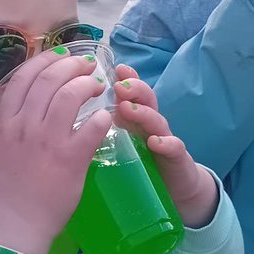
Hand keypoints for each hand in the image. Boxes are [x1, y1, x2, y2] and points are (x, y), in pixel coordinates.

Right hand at [0, 50, 111, 253]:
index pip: (23, 79)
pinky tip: (107, 117)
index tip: (61, 56)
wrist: (18, 225)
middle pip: (49, 81)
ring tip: (98, 85)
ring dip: (87, 85)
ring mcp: (48, 142)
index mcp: (6, 125)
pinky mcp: (71, 159)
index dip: (44, 61)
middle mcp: (25, 128)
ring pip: (69, 97)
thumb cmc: (4, 194)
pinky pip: (90, 128)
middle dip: (71, 66)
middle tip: (87, 66)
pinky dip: (101, 118)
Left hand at [114, 65, 217, 228]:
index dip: (126, 78)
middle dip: (134, 89)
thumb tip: (76, 110)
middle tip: (118, 86)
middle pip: (146, 99)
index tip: (116, 69)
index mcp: (136, 117)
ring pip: (158, 120)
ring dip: (144, 112)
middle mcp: (151, 123)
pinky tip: (155, 143)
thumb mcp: (124, 138)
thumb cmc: (144, 159)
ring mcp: (166, 139)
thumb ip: (107, 123)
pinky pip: (174, 149)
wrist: (176, 184)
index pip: (132, 92)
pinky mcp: (177, 159)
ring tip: (129, 109)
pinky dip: (166, 144)